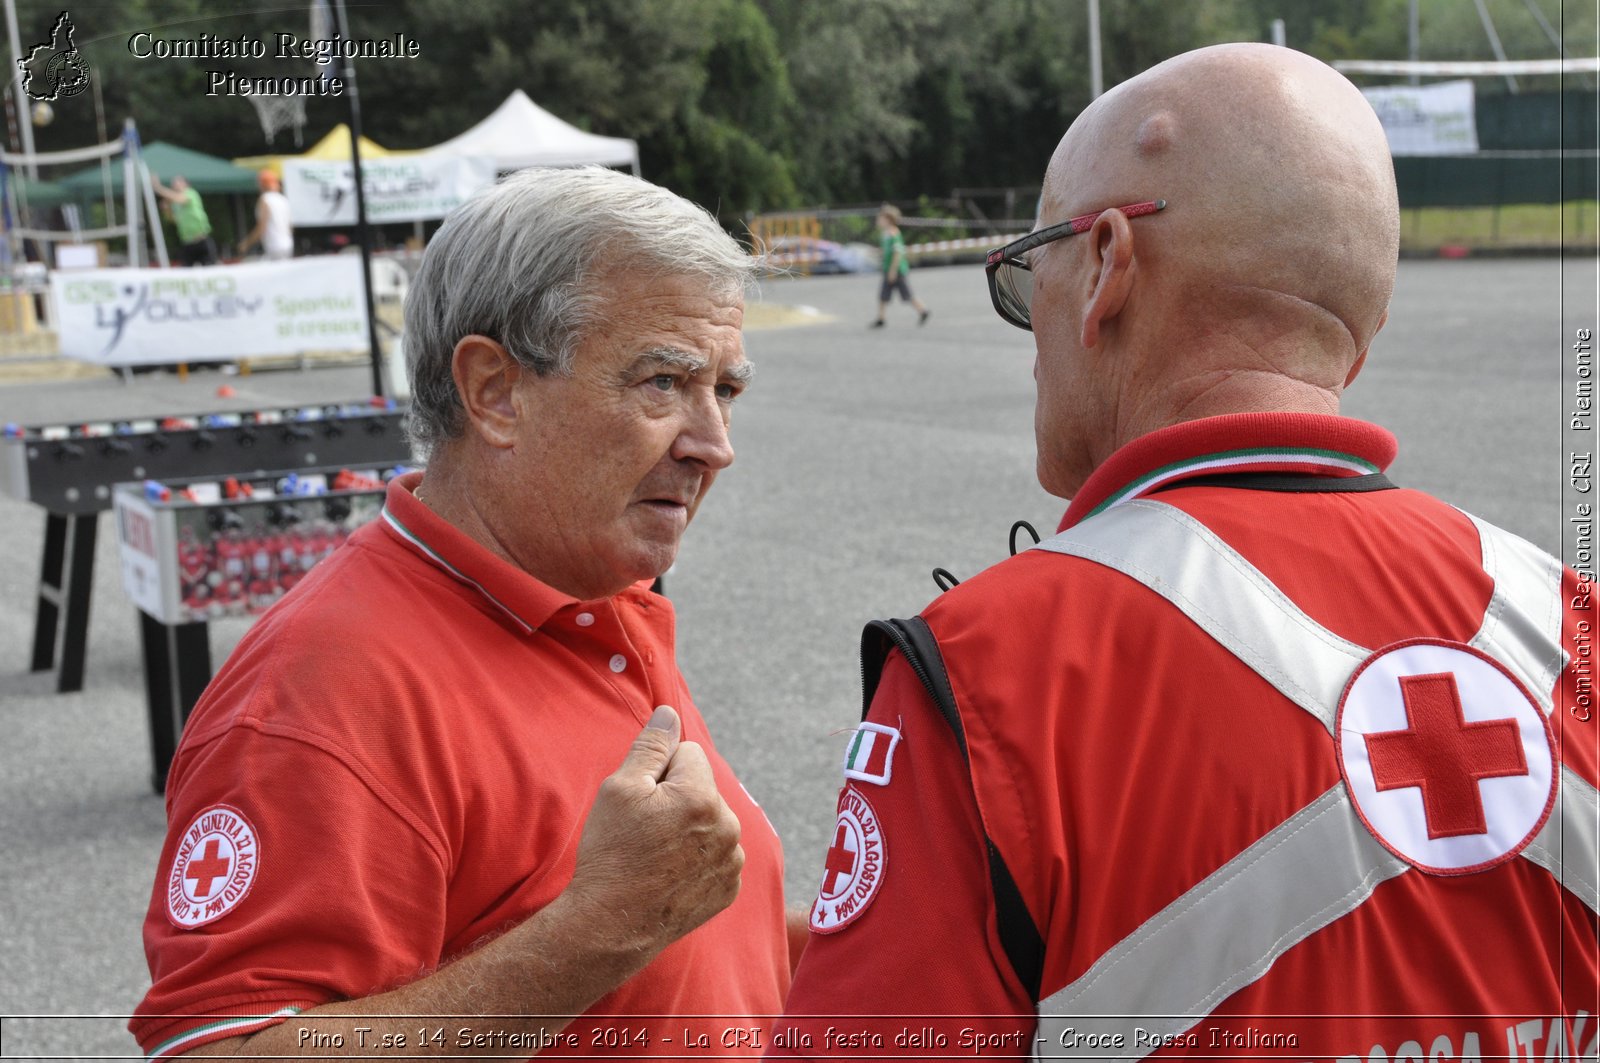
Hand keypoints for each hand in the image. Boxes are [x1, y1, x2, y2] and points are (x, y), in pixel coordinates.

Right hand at [563, 706, 743, 963]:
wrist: (611, 925)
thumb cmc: (611, 853)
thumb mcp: (620, 788)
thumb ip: (651, 745)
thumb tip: (670, 712)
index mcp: (703, 796)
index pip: (687, 754)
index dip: (658, 771)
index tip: (641, 800)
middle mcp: (728, 826)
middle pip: (701, 788)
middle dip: (677, 799)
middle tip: (644, 831)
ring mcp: (732, 861)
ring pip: (709, 821)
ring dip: (689, 829)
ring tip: (655, 855)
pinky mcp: (729, 888)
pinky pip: (715, 854)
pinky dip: (696, 859)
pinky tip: (668, 875)